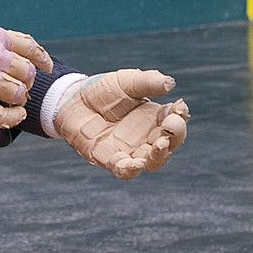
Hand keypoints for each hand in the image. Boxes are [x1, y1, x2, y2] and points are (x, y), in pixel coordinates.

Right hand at [0, 26, 53, 128]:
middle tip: (19, 89)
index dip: (42, 59)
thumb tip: (5, 53)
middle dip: (26, 83)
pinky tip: (14, 117)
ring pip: (18, 94)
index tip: (46, 67)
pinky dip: (12, 119)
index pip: (29, 46)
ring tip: (13, 103)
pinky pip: (2, 114)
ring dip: (17, 100)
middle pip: (27, 73)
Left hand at [54, 69, 188, 178]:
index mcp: (155, 118)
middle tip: (171, 126)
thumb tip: (170, 83)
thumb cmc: (103, 90)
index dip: (180, 117)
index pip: (176, 122)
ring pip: (152, 162)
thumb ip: (147, 82)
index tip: (179, 108)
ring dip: (158, 156)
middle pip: (169, 145)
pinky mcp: (108, 158)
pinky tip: (134, 164)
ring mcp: (129, 150)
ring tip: (160, 145)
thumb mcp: (126, 81)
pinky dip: (130, 170)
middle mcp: (147, 138)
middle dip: (175, 137)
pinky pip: (123, 170)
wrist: (72, 98)